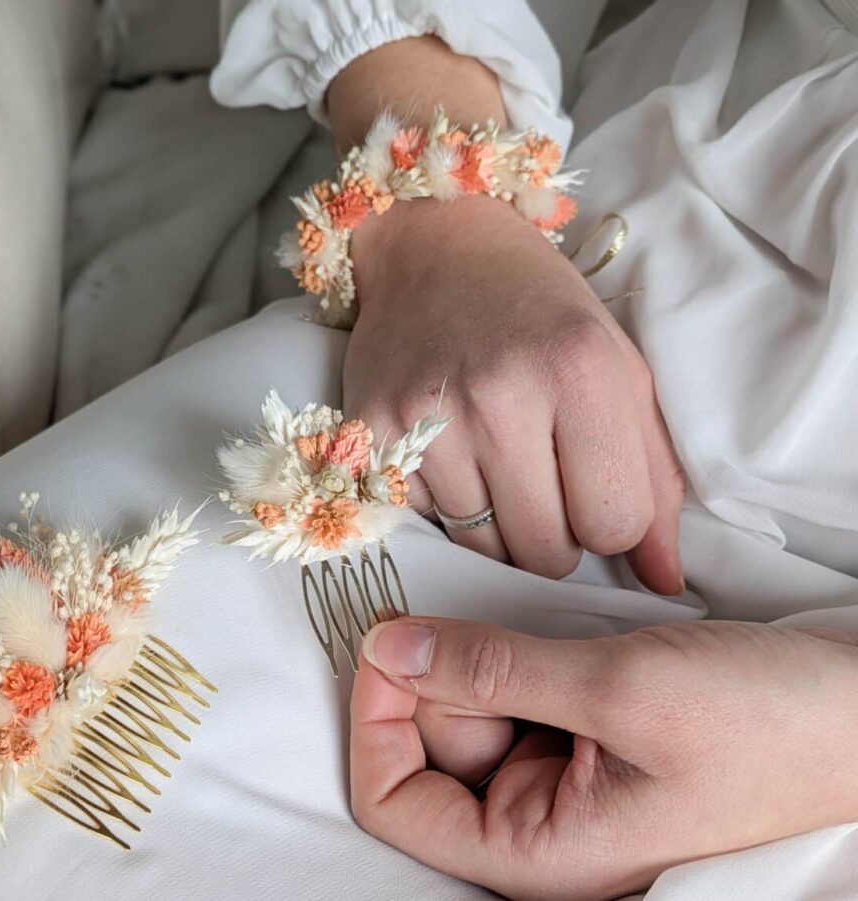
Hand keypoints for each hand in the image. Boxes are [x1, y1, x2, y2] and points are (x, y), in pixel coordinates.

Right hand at [344, 194, 684, 594]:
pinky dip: (441, 507)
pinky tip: (449, 457)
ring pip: (481, 549)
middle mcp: (501, 394)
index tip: (593, 489)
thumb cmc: (542, 315)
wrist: (436, 250)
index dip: (611, 523)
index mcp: (582, 371)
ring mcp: (428, 416)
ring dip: (497, 529)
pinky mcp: (371, 432)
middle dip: (554, 538)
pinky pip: (423, 523)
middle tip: (542, 484)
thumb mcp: (619, 374)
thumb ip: (653, 478)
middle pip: (545, 552)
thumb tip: (665, 582)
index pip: (615, 525)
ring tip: (495, 469)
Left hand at [350, 617, 857, 899]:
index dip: (375, 723)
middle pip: (429, 743)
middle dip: (443, 674)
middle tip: (490, 624)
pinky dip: (517, 652)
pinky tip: (559, 632)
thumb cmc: (767, 725)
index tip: (383, 644)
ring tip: (554, 634)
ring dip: (486, 656)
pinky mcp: (582, 732)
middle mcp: (539, 821)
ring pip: (470, 706)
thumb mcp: (619, 690)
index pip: (396, 802)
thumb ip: (490, 669)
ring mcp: (561, 775)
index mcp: (536, 849)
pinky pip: (515, 689)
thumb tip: (387, 649)